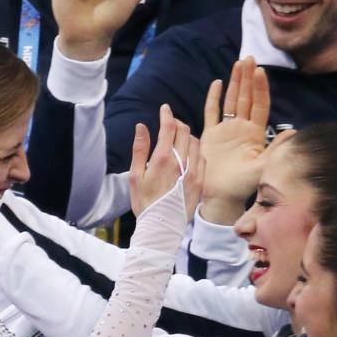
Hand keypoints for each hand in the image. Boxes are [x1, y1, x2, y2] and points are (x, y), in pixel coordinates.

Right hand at [129, 105, 204, 220]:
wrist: (161, 227)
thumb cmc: (144, 203)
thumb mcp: (134, 176)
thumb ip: (139, 148)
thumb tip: (141, 126)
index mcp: (163, 159)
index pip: (169, 127)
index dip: (167, 114)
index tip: (164, 109)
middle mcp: (181, 163)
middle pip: (184, 131)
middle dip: (177, 123)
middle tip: (169, 123)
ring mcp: (194, 172)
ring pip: (196, 142)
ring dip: (187, 135)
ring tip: (178, 138)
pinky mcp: (200, 181)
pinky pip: (202, 157)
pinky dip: (196, 150)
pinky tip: (188, 154)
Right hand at [198, 57, 293, 224]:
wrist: (220, 197)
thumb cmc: (243, 185)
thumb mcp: (264, 166)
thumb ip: (277, 149)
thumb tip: (295, 132)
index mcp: (255, 134)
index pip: (259, 105)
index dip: (260, 88)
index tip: (261, 71)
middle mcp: (241, 128)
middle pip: (246, 98)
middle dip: (248, 78)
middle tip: (250, 58)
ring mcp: (225, 130)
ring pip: (231, 100)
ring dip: (235, 82)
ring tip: (239, 63)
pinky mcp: (210, 135)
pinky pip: (211, 112)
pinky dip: (214, 98)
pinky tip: (217, 83)